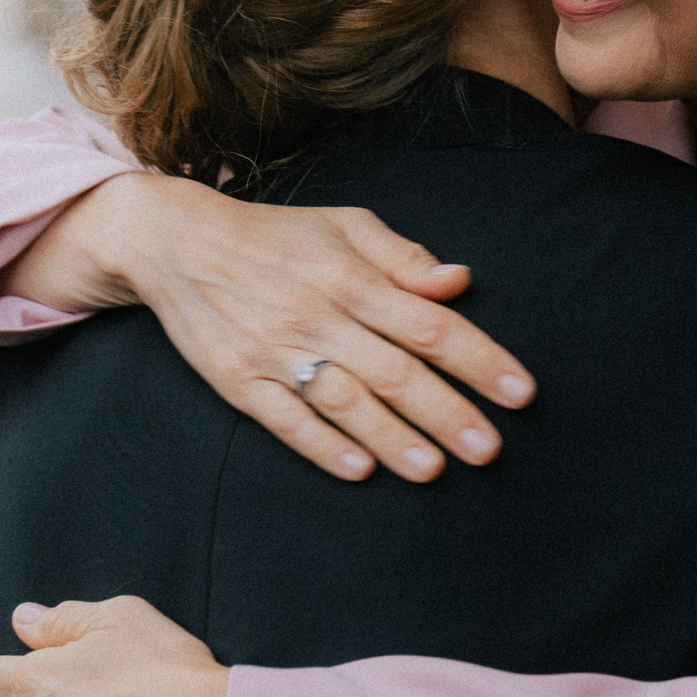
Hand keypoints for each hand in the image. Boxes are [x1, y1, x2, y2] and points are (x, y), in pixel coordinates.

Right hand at [0, 172, 535, 482]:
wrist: (176, 244)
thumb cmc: (276, 236)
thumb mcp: (344, 226)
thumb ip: (403, 257)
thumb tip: (457, 283)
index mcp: (350, 276)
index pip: (429, 324)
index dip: (479, 359)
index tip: (519, 392)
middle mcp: (316, 314)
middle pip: (394, 371)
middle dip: (446, 412)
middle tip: (489, 449)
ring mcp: (274, 351)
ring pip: (343, 402)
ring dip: (391, 438)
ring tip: (433, 469)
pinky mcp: (239, 381)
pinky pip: (284, 420)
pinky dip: (322, 446)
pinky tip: (359, 470)